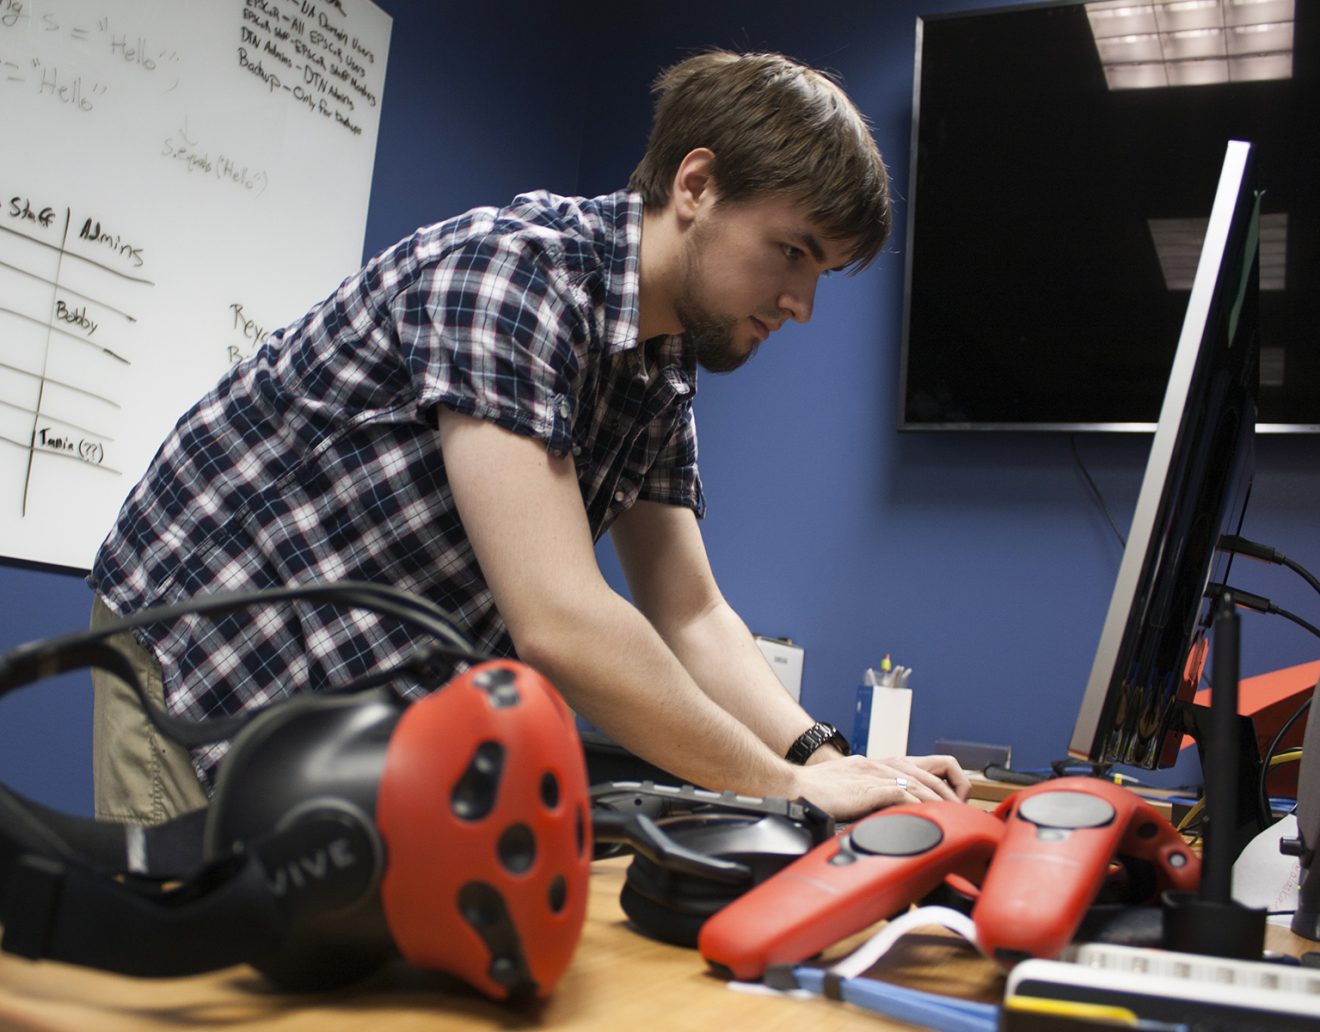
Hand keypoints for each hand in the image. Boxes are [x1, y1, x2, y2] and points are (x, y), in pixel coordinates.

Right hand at [790, 752, 969, 821]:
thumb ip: (872, 798)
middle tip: (962, 814)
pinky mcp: (871, 787)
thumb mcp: (852, 790)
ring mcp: (878, 774)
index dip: (946, 782)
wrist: (795, 787)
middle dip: (953, 794)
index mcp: (880, 764)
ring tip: (955, 820)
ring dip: (944, 804)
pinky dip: (924, 808)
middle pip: (932, 773)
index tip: (952, 802)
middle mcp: (883, 765)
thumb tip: (891, 818)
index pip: (926, 765)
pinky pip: (907, 795)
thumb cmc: (817, 792)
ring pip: (924, 784)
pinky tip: (932, 820)